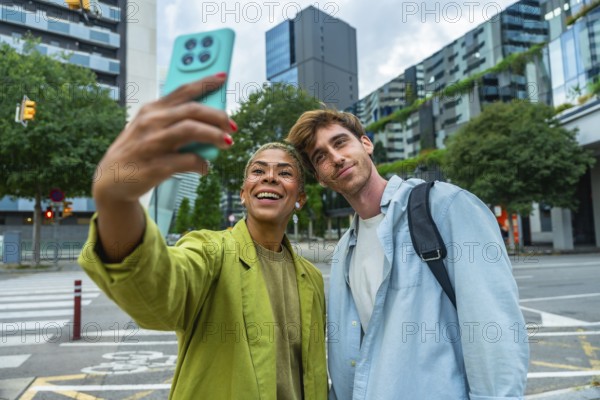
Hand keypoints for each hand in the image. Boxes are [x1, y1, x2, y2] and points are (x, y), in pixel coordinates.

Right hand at [93, 73, 235, 205]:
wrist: (111, 180)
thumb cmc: (138, 150)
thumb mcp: (150, 128)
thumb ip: (175, 121)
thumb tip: (211, 119)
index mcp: (152, 110)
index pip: (183, 90)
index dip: (205, 82)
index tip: (223, 77)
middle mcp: (152, 122)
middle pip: (193, 110)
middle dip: (218, 116)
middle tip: (232, 126)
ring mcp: (152, 143)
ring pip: (191, 130)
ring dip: (214, 135)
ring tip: (227, 142)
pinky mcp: (156, 166)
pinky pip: (188, 160)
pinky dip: (202, 163)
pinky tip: (205, 167)